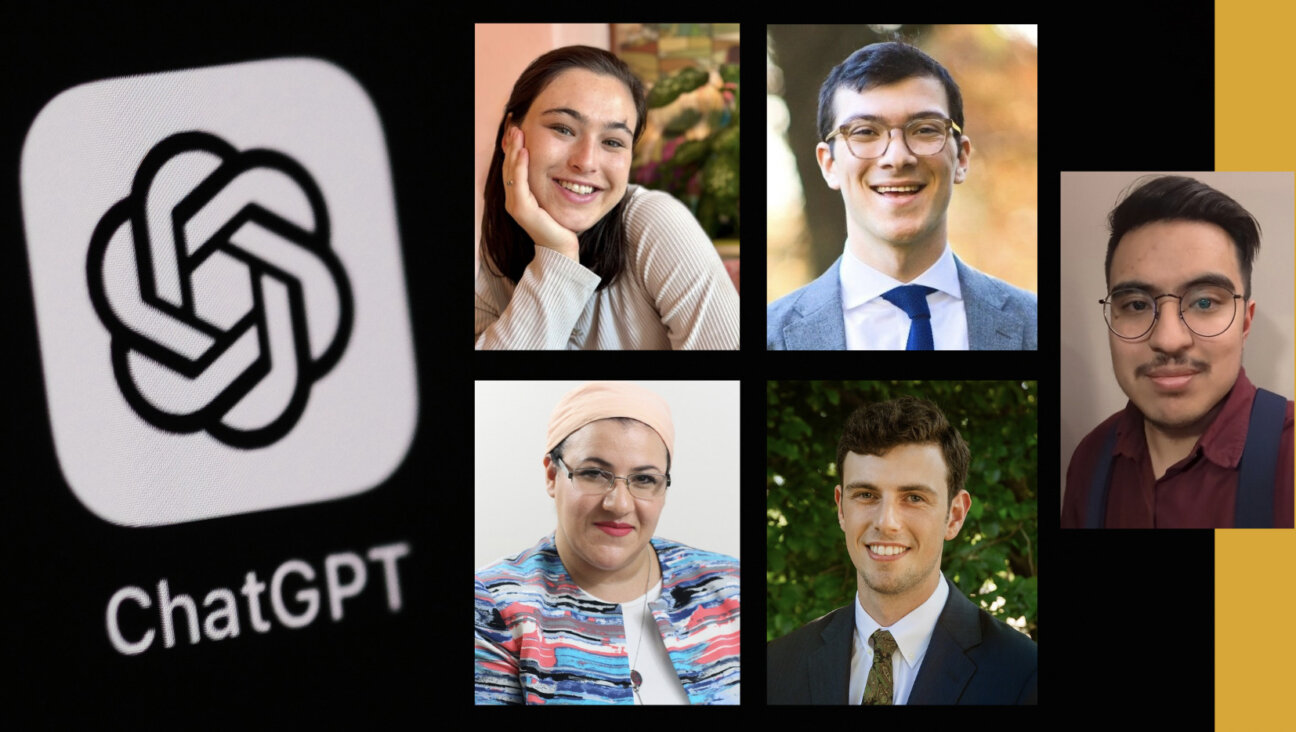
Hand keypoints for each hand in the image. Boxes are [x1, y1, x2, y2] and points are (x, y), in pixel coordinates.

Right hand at [502, 121, 579, 260]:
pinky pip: (519, 185)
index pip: (513, 163)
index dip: (514, 144)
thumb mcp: (556, 194)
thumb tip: (563, 158)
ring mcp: (515, 204)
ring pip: (510, 172)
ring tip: (517, 131)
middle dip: (512, 142)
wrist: (564, 247)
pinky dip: (520, 167)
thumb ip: (552, 178)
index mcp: (520, 193)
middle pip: (508, 164)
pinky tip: (524, 152)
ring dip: (514, 150)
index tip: (518, 122)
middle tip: (515, 120)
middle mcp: (514, 197)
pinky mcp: (522, 211)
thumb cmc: (563, 222)